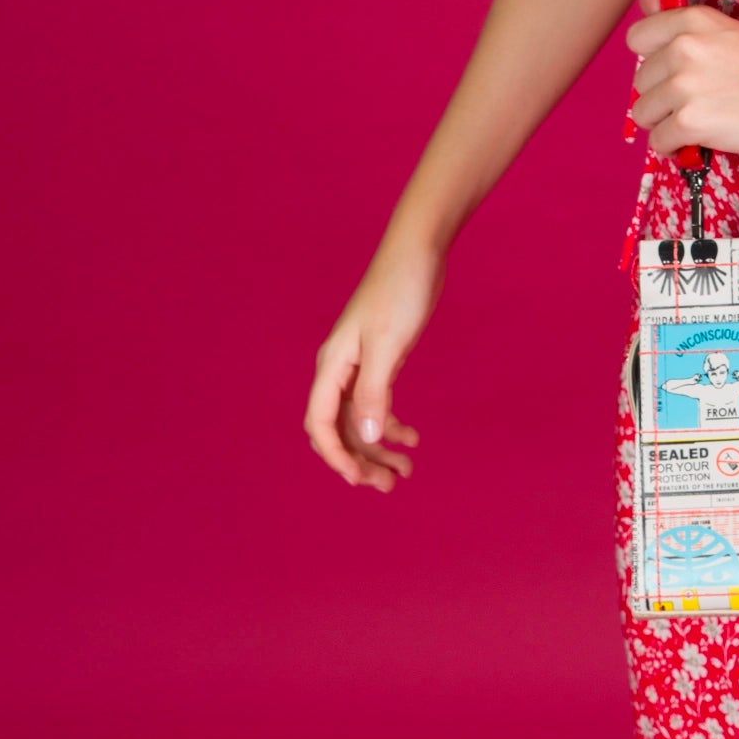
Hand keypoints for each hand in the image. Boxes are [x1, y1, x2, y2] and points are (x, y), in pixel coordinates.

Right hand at [303, 247, 435, 491]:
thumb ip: (375, 392)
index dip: (336, 457)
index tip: (361, 480)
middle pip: (339, 430)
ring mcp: (358, 368)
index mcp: (332, 366)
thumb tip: (368, 436)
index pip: (321, 424)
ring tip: (405, 471)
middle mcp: (339, 371)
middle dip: (360, 460)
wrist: (417, 253)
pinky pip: (376, 406)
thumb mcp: (387, 345)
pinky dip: (392, 427)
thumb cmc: (399, 292)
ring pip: (359, 422)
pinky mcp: (379, 363)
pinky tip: (412, 438)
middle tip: (390, 484)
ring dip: (377, 449)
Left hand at [625, 0, 738, 157]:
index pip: (636, 38)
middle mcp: (682, 49)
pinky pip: (658, 142)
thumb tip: (645, 0)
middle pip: (640, 82)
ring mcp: (684, 86)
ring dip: (666, 124)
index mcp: (691, 22)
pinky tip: (699, 141)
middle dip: (662, 97)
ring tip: (699, 122)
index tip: (674, 71)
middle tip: (700, 101)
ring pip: (643, 114)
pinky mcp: (690, 121)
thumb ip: (677, 20)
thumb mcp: (726, 31)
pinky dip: (675, 148)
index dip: (653, 60)